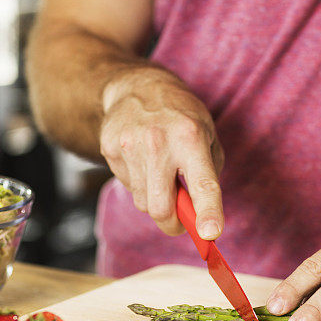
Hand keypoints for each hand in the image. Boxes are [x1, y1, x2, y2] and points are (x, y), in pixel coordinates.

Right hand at [100, 68, 224, 238]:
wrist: (136, 87)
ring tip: (159, 172)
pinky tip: (141, 160)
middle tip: (181, 222)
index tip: (210, 234)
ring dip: (155, 199)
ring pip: (143, 202)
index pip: (202, 184)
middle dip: (172, 224)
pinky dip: (138, 183)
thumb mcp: (207, 135)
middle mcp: (159, 142)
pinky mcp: (110, 149)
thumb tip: (200, 216)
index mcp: (191, 137)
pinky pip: (128, 186)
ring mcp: (130, 145)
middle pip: (161, 208)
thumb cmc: (179, 117)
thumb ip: (208, 175)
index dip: (207, 212)